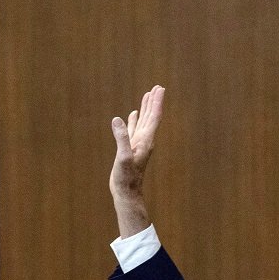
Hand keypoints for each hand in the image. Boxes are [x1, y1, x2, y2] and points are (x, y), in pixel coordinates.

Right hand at [110, 85, 164, 235]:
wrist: (127, 193)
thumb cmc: (126, 178)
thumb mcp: (123, 158)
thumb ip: (122, 139)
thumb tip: (118, 119)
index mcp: (145, 140)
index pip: (154, 117)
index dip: (157, 102)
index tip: (160, 89)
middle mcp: (144, 141)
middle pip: (151, 117)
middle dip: (154, 101)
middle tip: (158, 87)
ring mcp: (137, 144)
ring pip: (143, 122)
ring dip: (146, 108)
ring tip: (148, 95)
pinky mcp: (130, 149)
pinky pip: (133, 130)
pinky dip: (134, 120)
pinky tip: (133, 114)